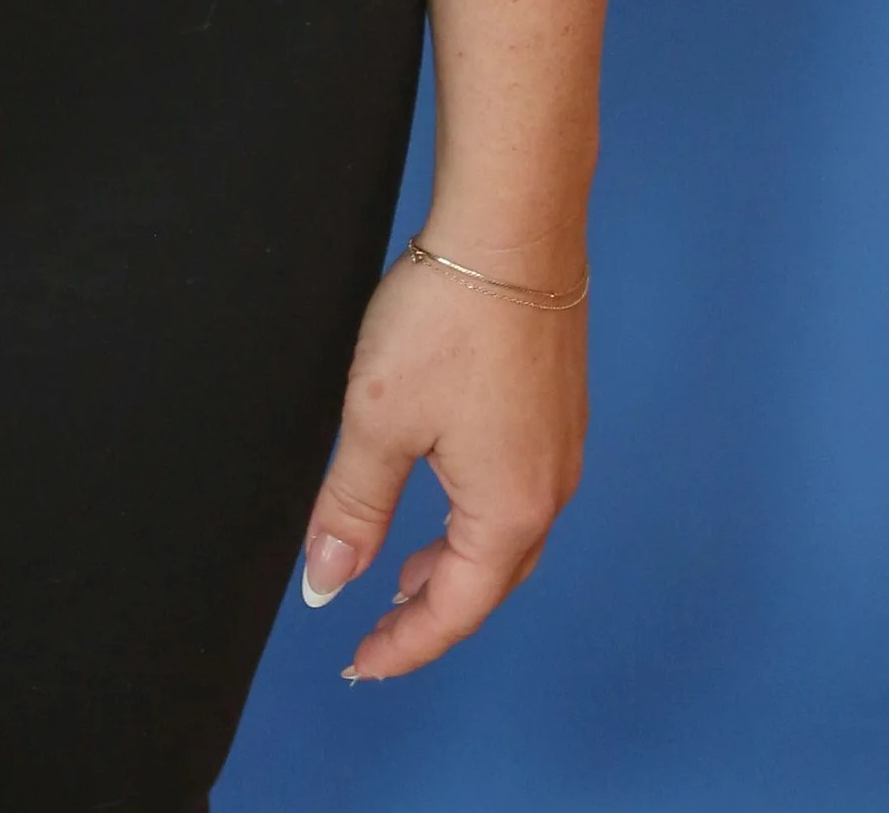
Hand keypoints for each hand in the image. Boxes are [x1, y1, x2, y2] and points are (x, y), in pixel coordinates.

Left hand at [298, 243, 587, 680]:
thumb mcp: (379, 417)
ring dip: (455, 565)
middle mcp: (549, 490)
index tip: (358, 663)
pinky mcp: (556, 407)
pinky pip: (518, 493)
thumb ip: (353, 507)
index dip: (403, 644)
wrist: (512, 226)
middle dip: (432, 612)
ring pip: (506, 537)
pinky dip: (475, 519)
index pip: (454, 609)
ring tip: (403, 572)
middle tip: (377, 631)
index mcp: (507, 510)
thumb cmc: (447, 320)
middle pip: (489, 582)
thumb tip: (327, 582)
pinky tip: (444, 494)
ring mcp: (560, 447)